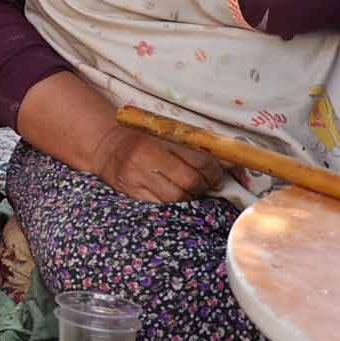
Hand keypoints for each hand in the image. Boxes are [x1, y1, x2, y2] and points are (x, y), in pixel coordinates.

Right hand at [89, 123, 225, 204]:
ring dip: (190, 197)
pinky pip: (160, 206)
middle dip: (205, 186)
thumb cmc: (143, 138)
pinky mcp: (130, 193)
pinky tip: (174, 197)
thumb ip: (197, 147)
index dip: (214, 171)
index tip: (216, 173)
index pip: (198, 159)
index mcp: (159, 138)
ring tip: (190, 190)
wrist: (106, 145)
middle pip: (190, 181)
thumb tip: (233, 162)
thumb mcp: (167, 134)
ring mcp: (136, 177)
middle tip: (206, 184)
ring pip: (176, 197)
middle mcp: (146, 157)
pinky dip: (173, 205)